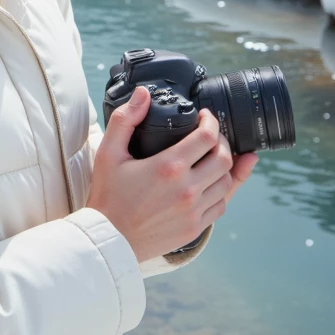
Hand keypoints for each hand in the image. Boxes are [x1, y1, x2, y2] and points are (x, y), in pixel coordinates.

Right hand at [87, 87, 257, 261]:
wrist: (109, 240)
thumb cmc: (108, 196)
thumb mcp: (108, 153)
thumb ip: (125, 119)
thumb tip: (143, 94)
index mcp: (169, 167)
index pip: (208, 136)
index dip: (211, 121)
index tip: (205, 117)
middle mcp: (187, 189)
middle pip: (224, 158)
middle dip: (222, 141)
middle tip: (210, 135)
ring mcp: (194, 211)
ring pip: (227, 182)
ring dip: (224, 166)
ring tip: (212, 157)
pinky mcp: (195, 227)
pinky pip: (221, 205)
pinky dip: (221, 190)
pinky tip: (212, 182)